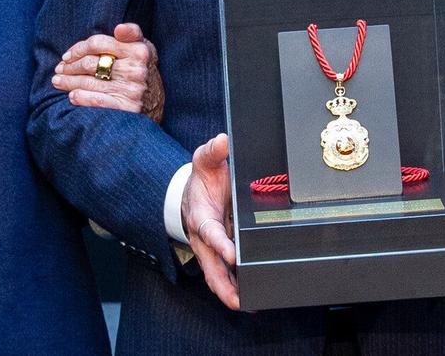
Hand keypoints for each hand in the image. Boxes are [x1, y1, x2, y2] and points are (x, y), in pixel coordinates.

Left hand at [52, 23, 163, 120]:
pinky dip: (82, 98)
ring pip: (89, 82)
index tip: (68, 55)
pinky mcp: (127, 109)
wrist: (158, 104)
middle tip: (58, 70)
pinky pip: (97, 101)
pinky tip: (72, 96)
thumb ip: (132, 34)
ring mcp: (132, 91)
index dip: (78, 49)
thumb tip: (119, 28)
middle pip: (90, 64)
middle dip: (69, 67)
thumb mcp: (143, 48)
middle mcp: (136, 70)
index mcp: (139, 50)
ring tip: (58, 82)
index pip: (98, 44)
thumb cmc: (143, 70)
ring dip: (69, 82)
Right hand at [182, 133, 239, 308]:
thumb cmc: (202, 178)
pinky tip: (251, 298)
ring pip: (217, 276)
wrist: (192, 192)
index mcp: (200, 216)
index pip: (209, 232)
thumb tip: (223, 140)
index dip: (220, 244)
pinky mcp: (219, 254)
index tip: (232, 254)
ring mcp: (211, 249)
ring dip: (229, 291)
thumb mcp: (205, 160)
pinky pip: (225, 274)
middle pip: (211, 266)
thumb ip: (213, 151)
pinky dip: (234, 287)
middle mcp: (204, 238)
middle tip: (240, 298)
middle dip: (224, 284)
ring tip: (248, 304)